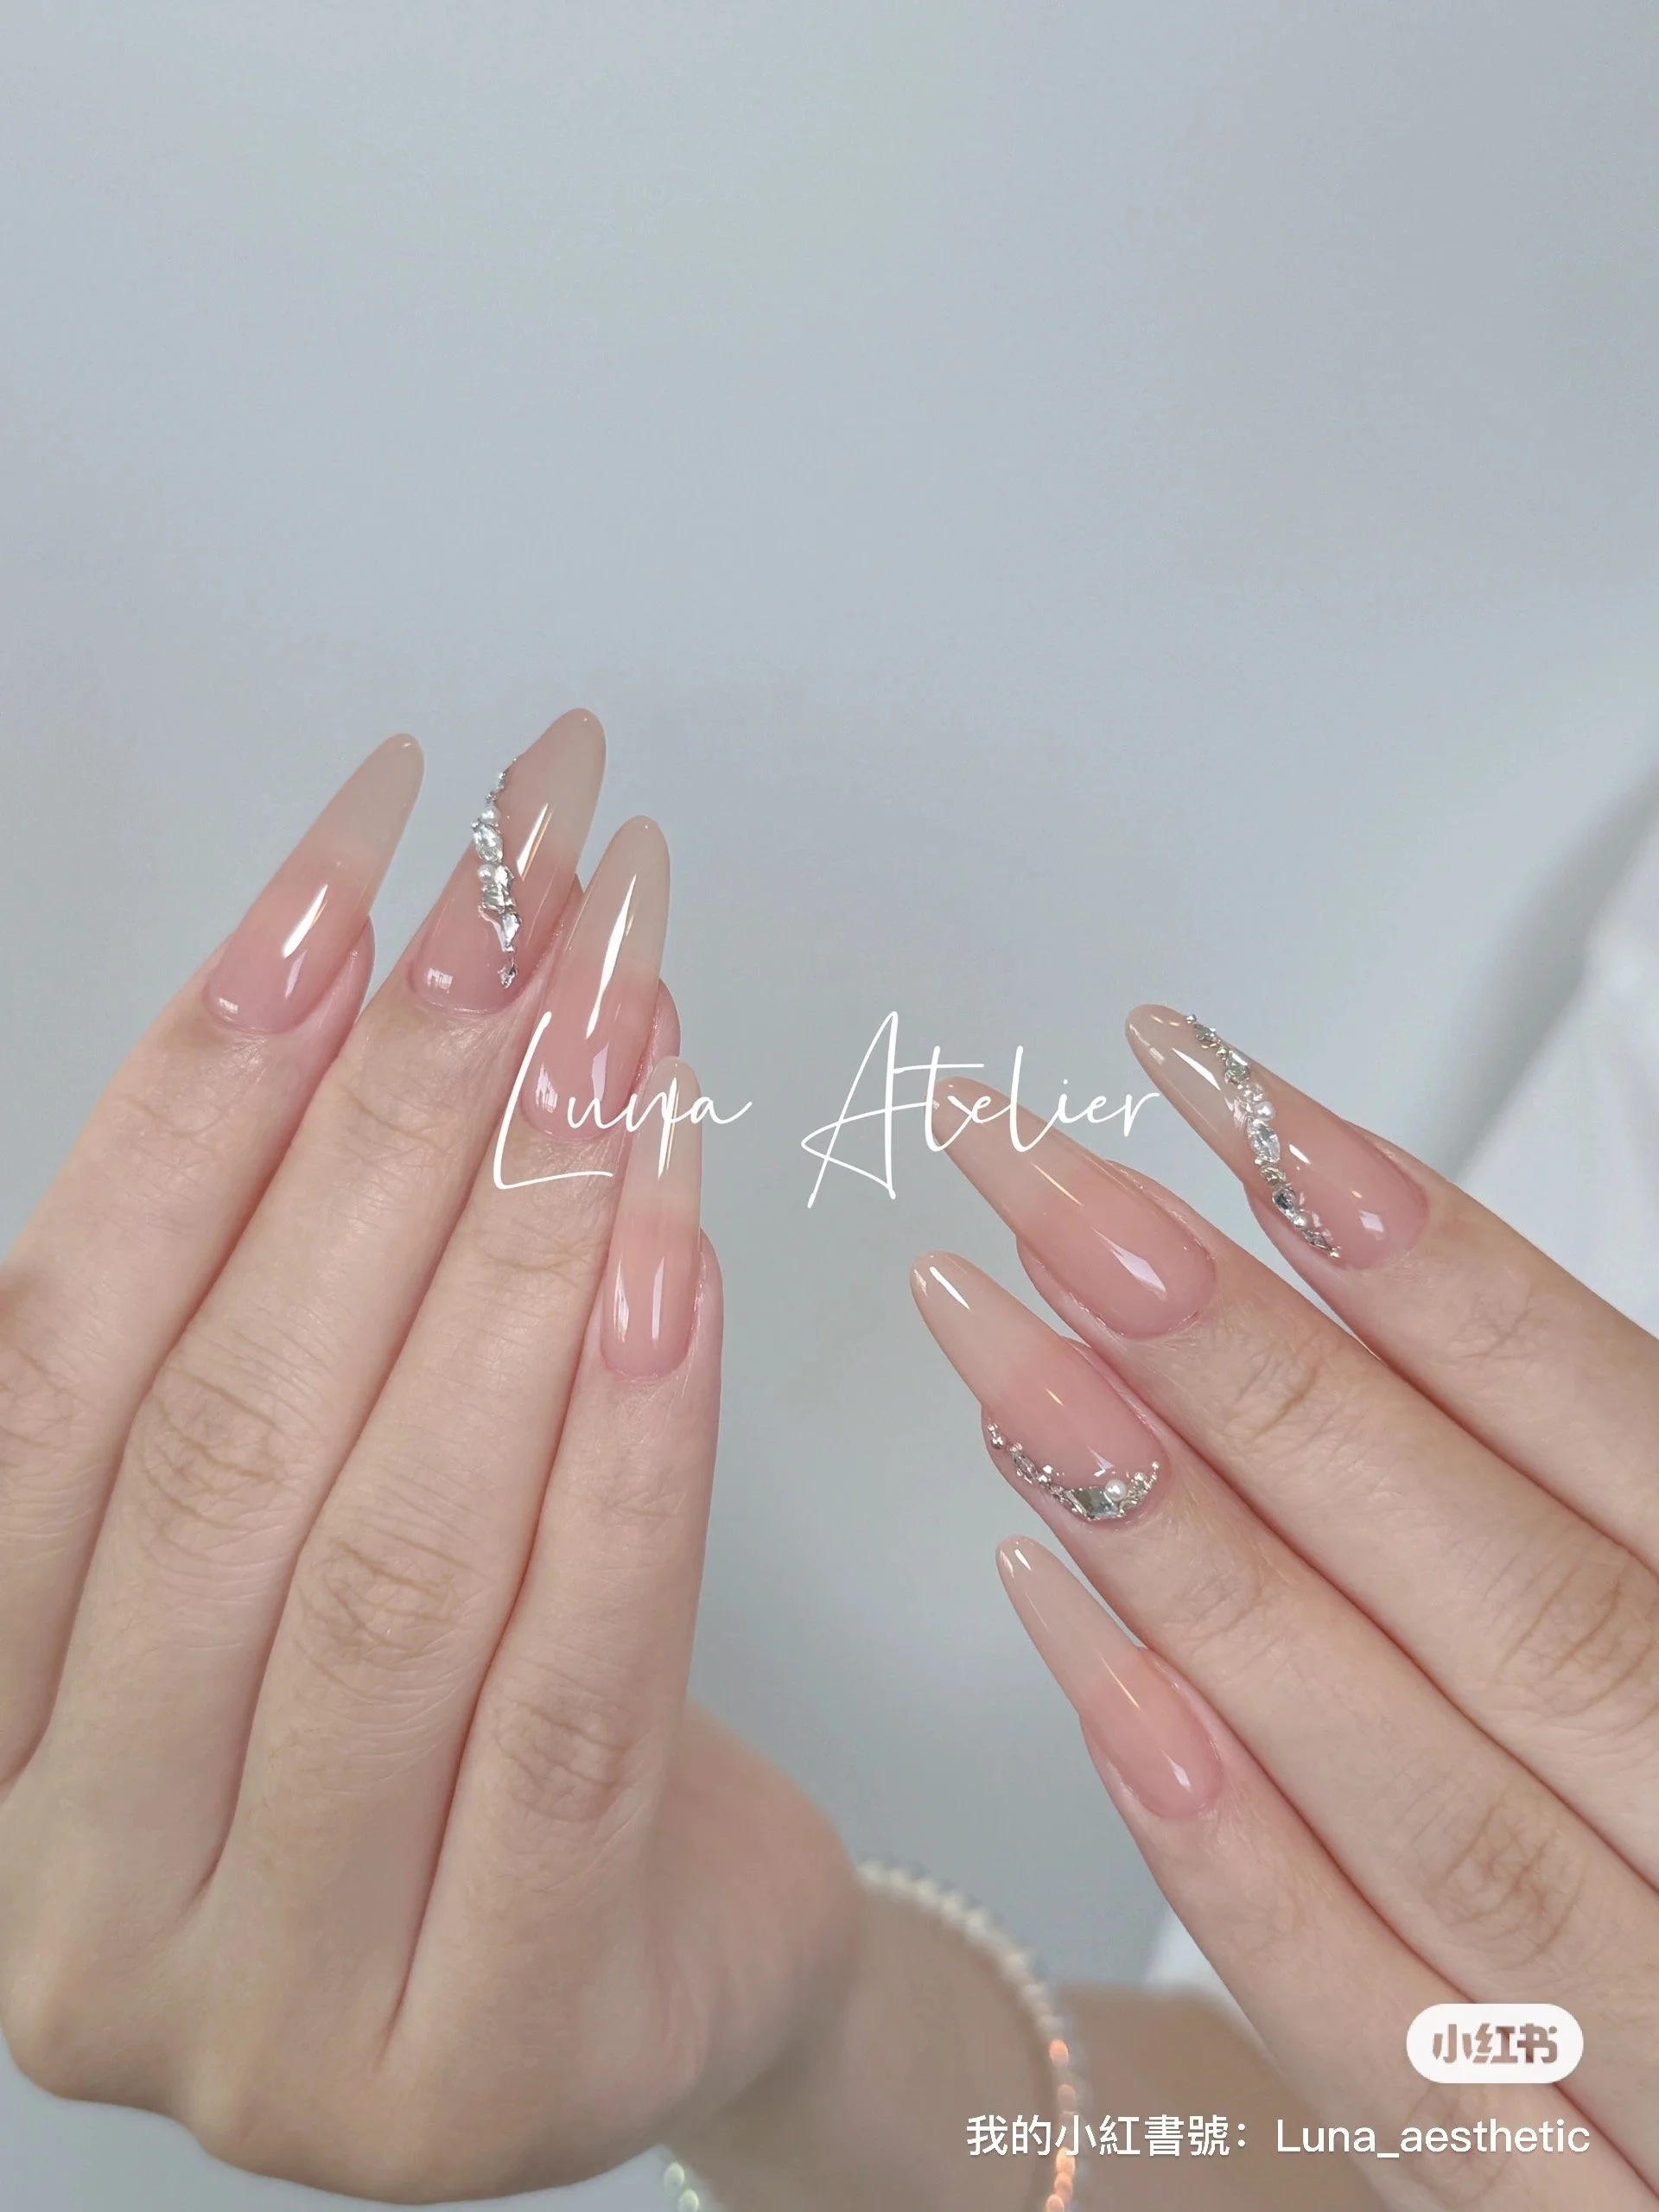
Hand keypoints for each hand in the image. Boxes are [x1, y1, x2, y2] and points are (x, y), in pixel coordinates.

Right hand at [0, 714, 851, 2199]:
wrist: (657, 1978)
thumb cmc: (478, 1715)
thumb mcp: (330, 1520)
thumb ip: (290, 1320)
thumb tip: (363, 975)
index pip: (63, 1345)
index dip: (208, 1080)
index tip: (359, 865)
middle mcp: (64, 1874)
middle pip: (229, 1428)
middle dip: (394, 1121)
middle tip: (532, 905)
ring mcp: (253, 2004)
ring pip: (387, 1556)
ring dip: (517, 1251)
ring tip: (624, 1035)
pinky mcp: (472, 2060)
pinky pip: (560, 1708)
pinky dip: (625, 1459)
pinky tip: (674, 1259)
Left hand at [916, 1005, 1658, 2208]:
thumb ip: (1601, 1486)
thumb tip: (1361, 1232)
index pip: (1606, 1423)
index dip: (1419, 1252)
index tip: (1225, 1092)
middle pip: (1478, 1570)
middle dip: (1238, 1357)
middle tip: (1040, 1181)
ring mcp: (1652, 2041)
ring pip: (1403, 1773)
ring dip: (1182, 1550)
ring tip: (1002, 1356)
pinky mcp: (1547, 2200)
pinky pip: (1364, 2015)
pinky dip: (1211, 1830)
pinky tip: (1060, 1633)